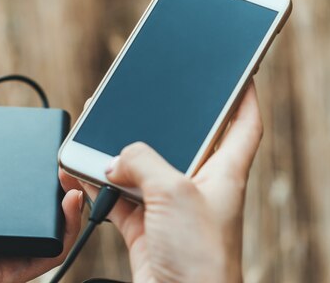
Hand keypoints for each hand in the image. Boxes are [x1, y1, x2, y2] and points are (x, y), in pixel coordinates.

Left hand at [0, 106, 83, 282]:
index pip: (13, 187)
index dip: (34, 169)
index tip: (45, 149)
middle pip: (40, 207)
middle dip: (60, 183)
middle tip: (64, 164)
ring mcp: (9, 249)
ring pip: (54, 228)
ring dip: (70, 203)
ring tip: (71, 180)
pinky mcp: (18, 267)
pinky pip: (53, 251)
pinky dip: (69, 228)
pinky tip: (71, 202)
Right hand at [60, 83, 262, 282]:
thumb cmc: (201, 257)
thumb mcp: (173, 192)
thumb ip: (141, 162)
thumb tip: (115, 160)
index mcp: (224, 170)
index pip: (245, 122)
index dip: (246, 95)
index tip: (242, 73)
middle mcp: (199, 184)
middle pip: (184, 139)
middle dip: (163, 119)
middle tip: (146, 95)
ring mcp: (172, 206)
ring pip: (145, 167)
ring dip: (121, 153)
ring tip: (101, 128)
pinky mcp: (147, 226)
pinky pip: (120, 195)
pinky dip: (101, 184)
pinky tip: (83, 170)